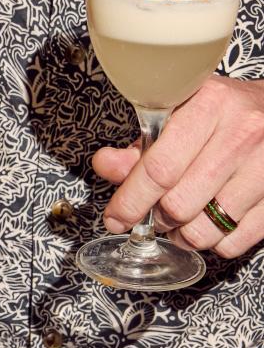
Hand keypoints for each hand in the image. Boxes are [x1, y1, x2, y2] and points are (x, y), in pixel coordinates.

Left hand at [93, 76, 263, 258]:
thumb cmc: (221, 114)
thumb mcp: (178, 116)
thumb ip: (139, 147)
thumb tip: (105, 166)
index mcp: (209, 105)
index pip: (159, 168)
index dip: (130, 201)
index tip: (115, 218)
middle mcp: (242, 133)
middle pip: (179, 204)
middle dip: (156, 218)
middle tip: (154, 214)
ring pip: (206, 229)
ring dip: (182, 235)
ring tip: (180, 221)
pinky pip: (235, 241)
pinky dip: (213, 242)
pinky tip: (209, 225)